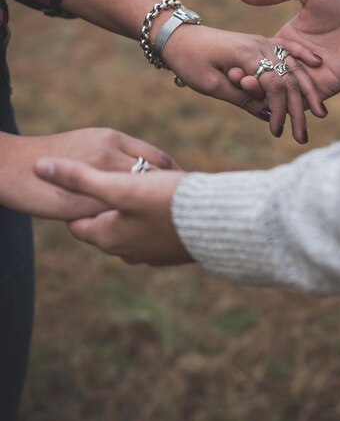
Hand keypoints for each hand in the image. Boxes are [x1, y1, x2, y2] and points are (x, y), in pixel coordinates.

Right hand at [1, 128, 177, 218]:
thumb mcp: (90, 144)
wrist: (12, 166)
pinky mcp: (84, 200)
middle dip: (175, 192)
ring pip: (140, 193)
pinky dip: (131, 222)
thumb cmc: (53, 156)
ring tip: (172, 223)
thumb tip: (145, 170)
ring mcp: (97, 175)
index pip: (158, 156)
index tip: (189, 190)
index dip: (176, 174)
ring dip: (158, 208)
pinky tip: (142, 234)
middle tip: (188, 210)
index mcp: (113, 139)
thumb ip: (118, 155)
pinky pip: (116, 214)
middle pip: (157, 173)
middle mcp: (110, 152)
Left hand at [34, 157, 190, 265]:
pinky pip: (154, 231)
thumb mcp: (119, 186)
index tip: (86, 182)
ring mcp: (152, 254)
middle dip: (106, 204)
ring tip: (141, 187)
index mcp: (108, 238)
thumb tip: (39, 167)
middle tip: (114, 180)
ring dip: (132, 210)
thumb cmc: (167, 203)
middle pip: (105, 224)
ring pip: (131, 228)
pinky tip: (166, 201)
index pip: (78, 223)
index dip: (78, 200)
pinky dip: (153, 216)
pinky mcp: (173, 251)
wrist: (218, 223)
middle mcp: (127, 252)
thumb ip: (79, 177)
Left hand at [163, 23, 326, 141]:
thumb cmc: (190, 61)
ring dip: (307, 89)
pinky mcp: (260, 43)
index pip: (275, 84)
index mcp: (246, 55)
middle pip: (289, 77)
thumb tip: (267, 114)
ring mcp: (262, 42)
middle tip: (303, 137)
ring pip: (293, 65)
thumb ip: (241, 97)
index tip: (276, 131)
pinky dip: (303, 57)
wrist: (179, 36)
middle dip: (299, 108)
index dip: (279, 110)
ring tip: (320, 113)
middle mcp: (260, 45)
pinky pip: (287, 49)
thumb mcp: (211, 85)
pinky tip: (318, 65)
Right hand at [235, 0, 339, 101]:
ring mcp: (312, 75)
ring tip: (253, 98)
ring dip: (269, 98)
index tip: (231, 67)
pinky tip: (276, 107)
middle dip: (254, 84)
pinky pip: (306, 100)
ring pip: (286, 93)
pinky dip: (291, 105)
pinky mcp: (327, 86)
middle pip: (271, 78)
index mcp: (289, 39)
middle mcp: (298, 60)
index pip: (263, 56)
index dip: (247, 61)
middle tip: (238, 84)